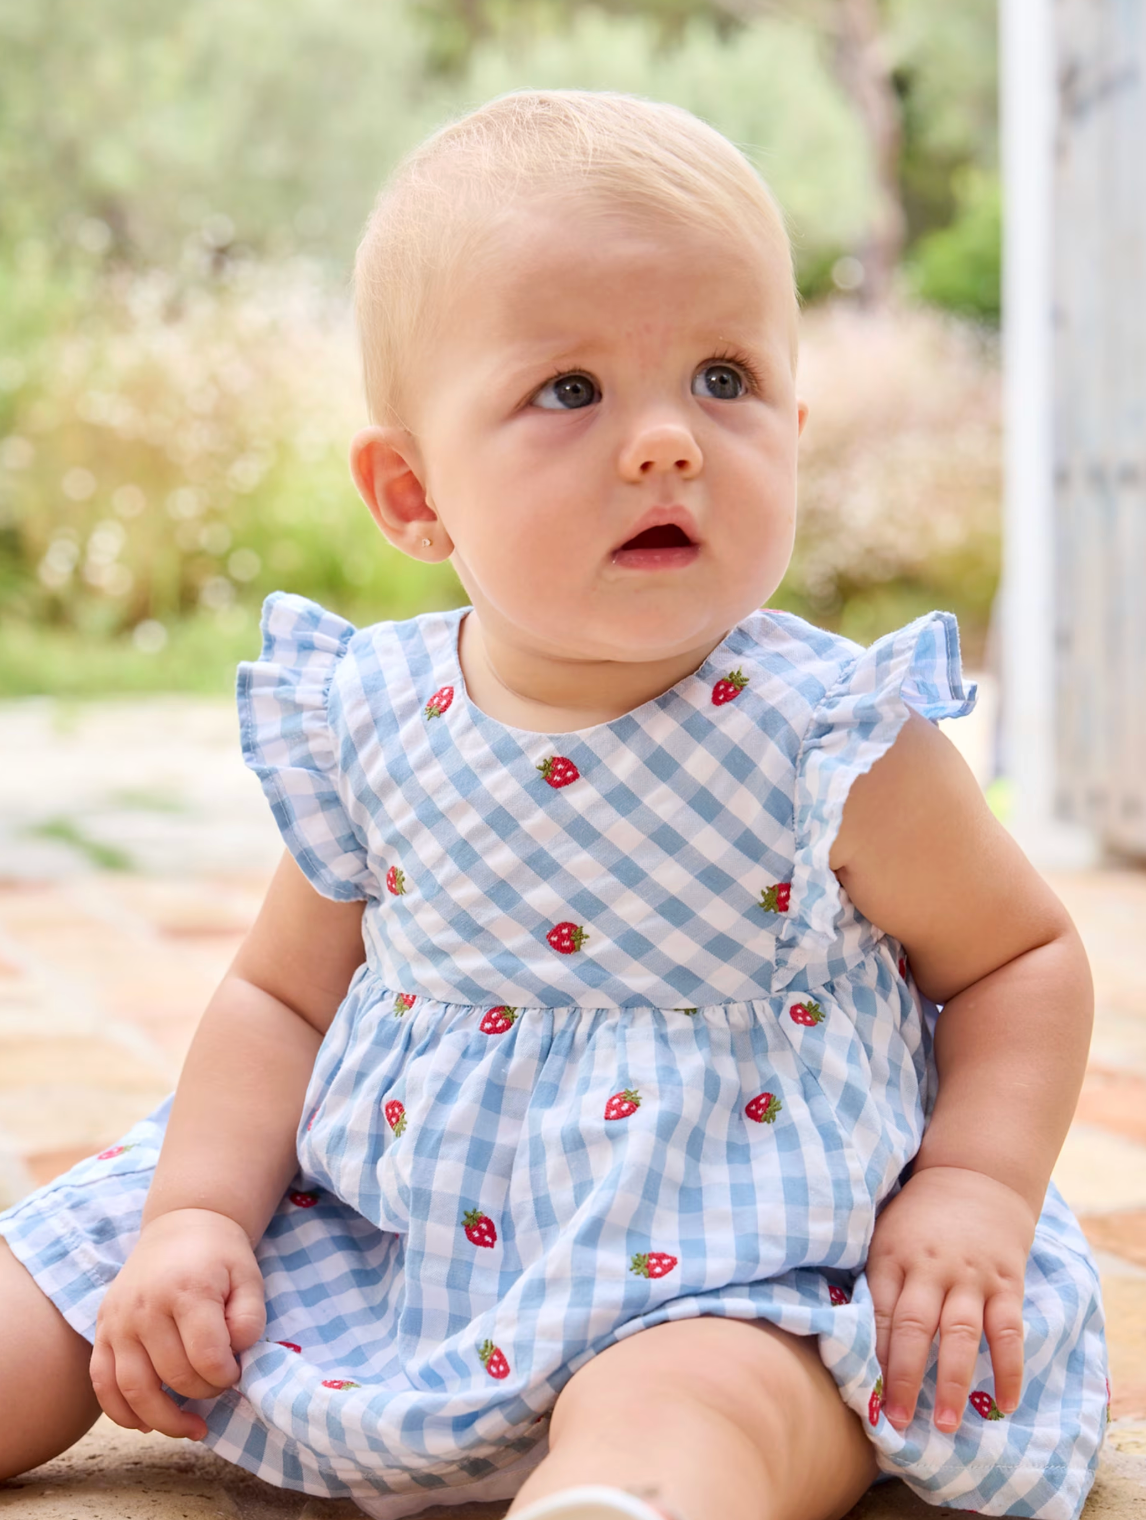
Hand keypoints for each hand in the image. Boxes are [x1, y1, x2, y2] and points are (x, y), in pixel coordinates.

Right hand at [90, 1208, 265, 1439]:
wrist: (181, 1225)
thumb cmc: (219, 1256)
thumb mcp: (248, 1278)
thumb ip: (249, 1318)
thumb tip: (234, 1355)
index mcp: (187, 1290)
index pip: (206, 1356)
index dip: (227, 1375)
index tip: (237, 1370)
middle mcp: (146, 1306)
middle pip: (173, 1376)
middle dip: (204, 1393)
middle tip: (220, 1385)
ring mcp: (118, 1320)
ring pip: (132, 1390)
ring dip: (163, 1420)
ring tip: (191, 1427)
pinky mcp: (102, 1330)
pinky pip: (102, 1384)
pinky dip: (121, 1413)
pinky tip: (148, 1422)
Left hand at [866, 1165, 1035, 1434]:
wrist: (975, 1174)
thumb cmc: (918, 1215)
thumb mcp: (884, 1233)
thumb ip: (873, 1278)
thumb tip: (845, 1333)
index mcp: (891, 1255)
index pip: (879, 1313)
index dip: (872, 1357)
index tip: (865, 1398)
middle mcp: (930, 1267)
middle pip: (914, 1327)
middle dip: (905, 1378)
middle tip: (898, 1421)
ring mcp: (970, 1276)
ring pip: (960, 1334)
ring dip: (954, 1383)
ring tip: (947, 1425)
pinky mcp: (1006, 1281)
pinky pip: (1008, 1331)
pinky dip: (1009, 1368)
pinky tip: (1006, 1403)